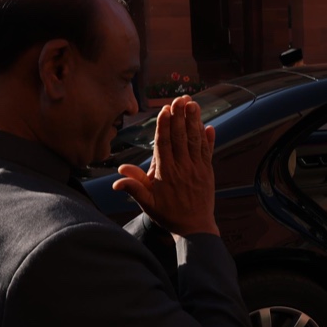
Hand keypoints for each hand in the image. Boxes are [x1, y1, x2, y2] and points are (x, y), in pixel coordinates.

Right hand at [113, 96, 218, 237]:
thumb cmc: (168, 215)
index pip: (164, 145)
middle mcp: (182, 168)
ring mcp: (197, 169)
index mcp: (166, 173)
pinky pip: (208, 152)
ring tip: (192, 104)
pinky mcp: (207, 172)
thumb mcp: (147, 204)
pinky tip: (209, 126)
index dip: (165, 126)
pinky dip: (209, 138)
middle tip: (179, 99)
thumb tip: (118, 177)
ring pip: (195, 141)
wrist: (194, 228)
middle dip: (180, 117)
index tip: (165, 110)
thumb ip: (134, 188)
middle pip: (181, 138)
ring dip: (194, 122)